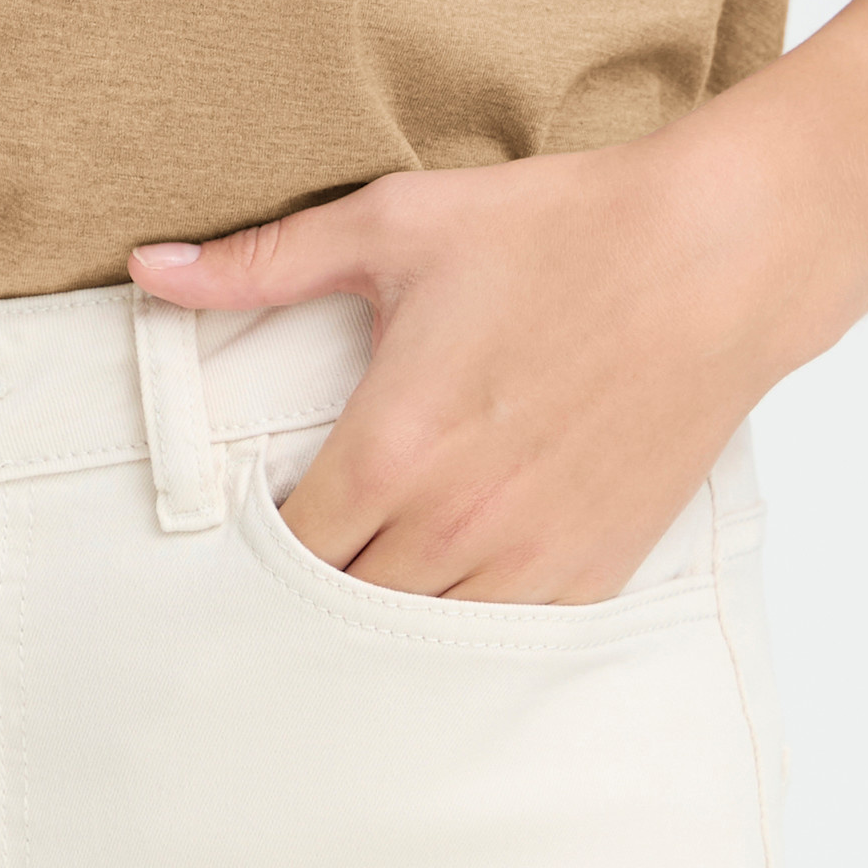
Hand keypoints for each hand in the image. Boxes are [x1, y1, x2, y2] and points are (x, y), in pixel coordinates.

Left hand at [129, 126, 821, 604]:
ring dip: (390, 610)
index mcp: (392, 450)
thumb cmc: (560, 231)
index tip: (256, 530)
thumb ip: (263, 265)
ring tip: (375, 575)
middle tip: (305, 560)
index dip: (260, 551)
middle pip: (342, 608)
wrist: (720, 254)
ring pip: (420, 633)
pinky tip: (455, 585)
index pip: (285, 556)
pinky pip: (505, 639)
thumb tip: (147, 270)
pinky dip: (471, 619)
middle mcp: (454, 523)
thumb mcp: (398, 227)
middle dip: (315, 588)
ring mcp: (529, 558)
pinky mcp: (593, 571)